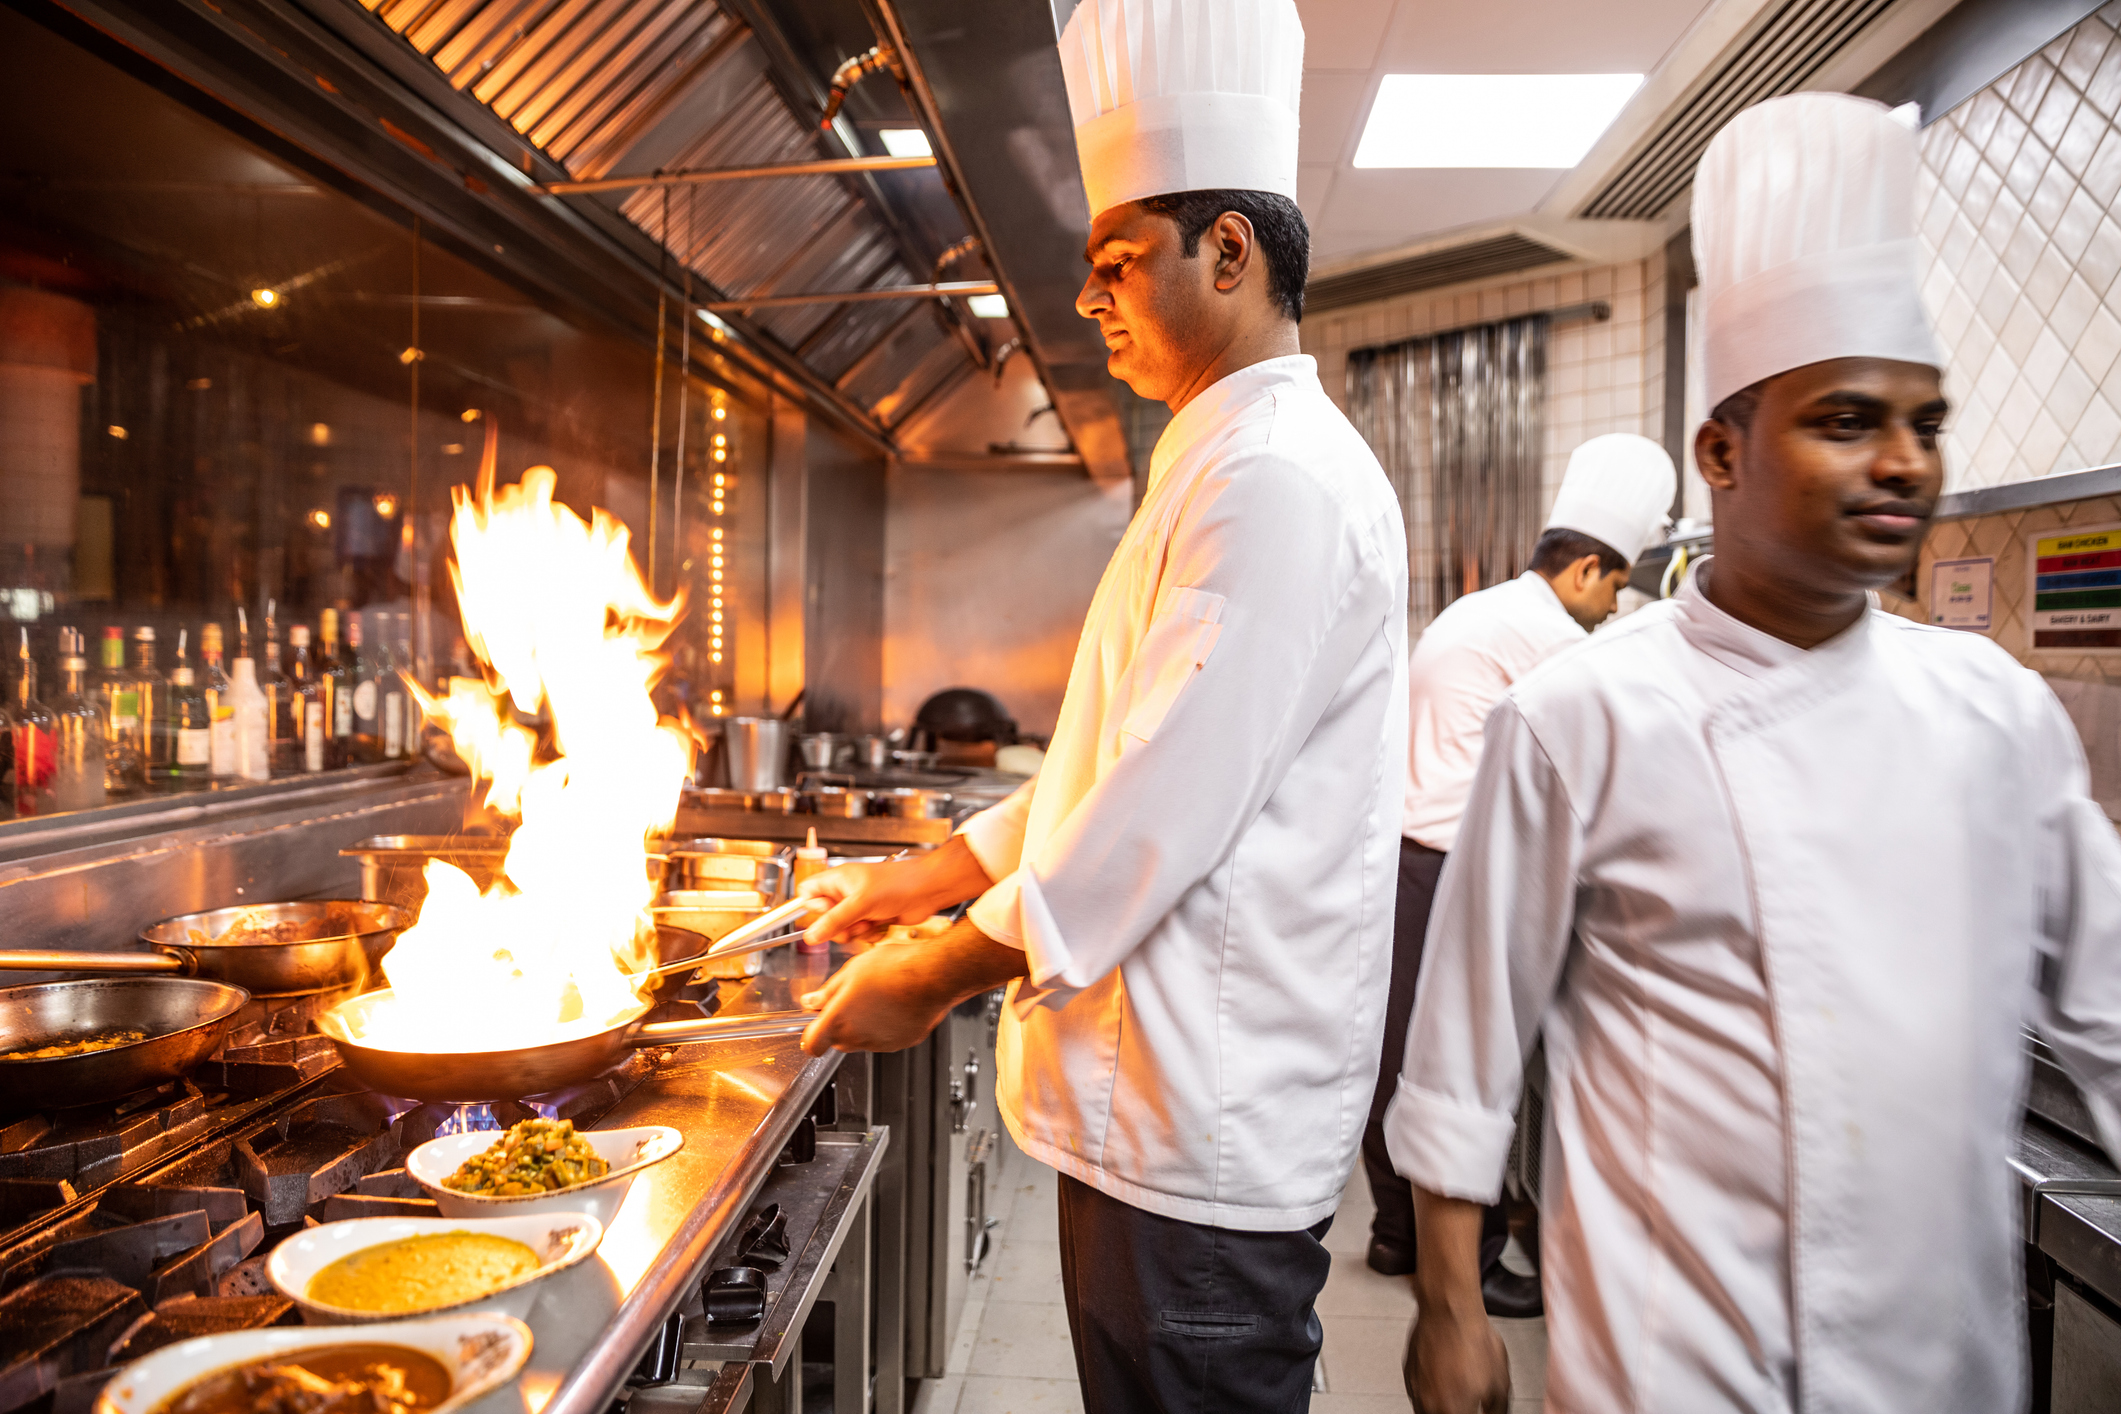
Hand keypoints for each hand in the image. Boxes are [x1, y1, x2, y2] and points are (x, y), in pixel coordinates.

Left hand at [798, 940, 956, 1054]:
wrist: (931, 976)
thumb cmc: (894, 969)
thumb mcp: (852, 971)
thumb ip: (828, 992)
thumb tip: (812, 1001)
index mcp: (839, 1019)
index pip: (812, 1044)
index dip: (810, 1037)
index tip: (813, 1028)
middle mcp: (857, 1037)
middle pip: (837, 1041)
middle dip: (837, 1026)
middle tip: (848, 1001)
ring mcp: (880, 1042)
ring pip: (861, 1040)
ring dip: (861, 1026)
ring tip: (874, 998)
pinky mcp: (901, 1042)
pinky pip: (884, 1039)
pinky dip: (883, 1028)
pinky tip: (891, 1006)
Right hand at [801, 835, 993, 947]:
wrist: (927, 892)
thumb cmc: (898, 883)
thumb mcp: (861, 903)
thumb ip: (834, 921)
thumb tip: (810, 936)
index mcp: (838, 880)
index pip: (808, 893)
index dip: (813, 907)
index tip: (826, 914)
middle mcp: (846, 892)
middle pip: (825, 918)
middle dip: (839, 926)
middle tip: (854, 921)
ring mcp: (859, 906)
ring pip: (843, 930)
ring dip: (856, 932)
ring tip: (871, 921)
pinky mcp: (872, 918)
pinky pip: (860, 935)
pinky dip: (870, 934)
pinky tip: (881, 925)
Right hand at [1404, 1306, 1509, 1413]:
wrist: (1448, 1308)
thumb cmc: (1472, 1339)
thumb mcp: (1500, 1382)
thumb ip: (1497, 1410)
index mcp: (1452, 1411)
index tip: (1479, 1411)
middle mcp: (1428, 1404)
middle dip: (1457, 1412)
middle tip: (1468, 1405)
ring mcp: (1415, 1388)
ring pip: (1426, 1411)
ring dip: (1441, 1407)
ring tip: (1456, 1394)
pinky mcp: (1408, 1373)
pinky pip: (1418, 1392)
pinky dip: (1431, 1392)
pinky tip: (1444, 1380)